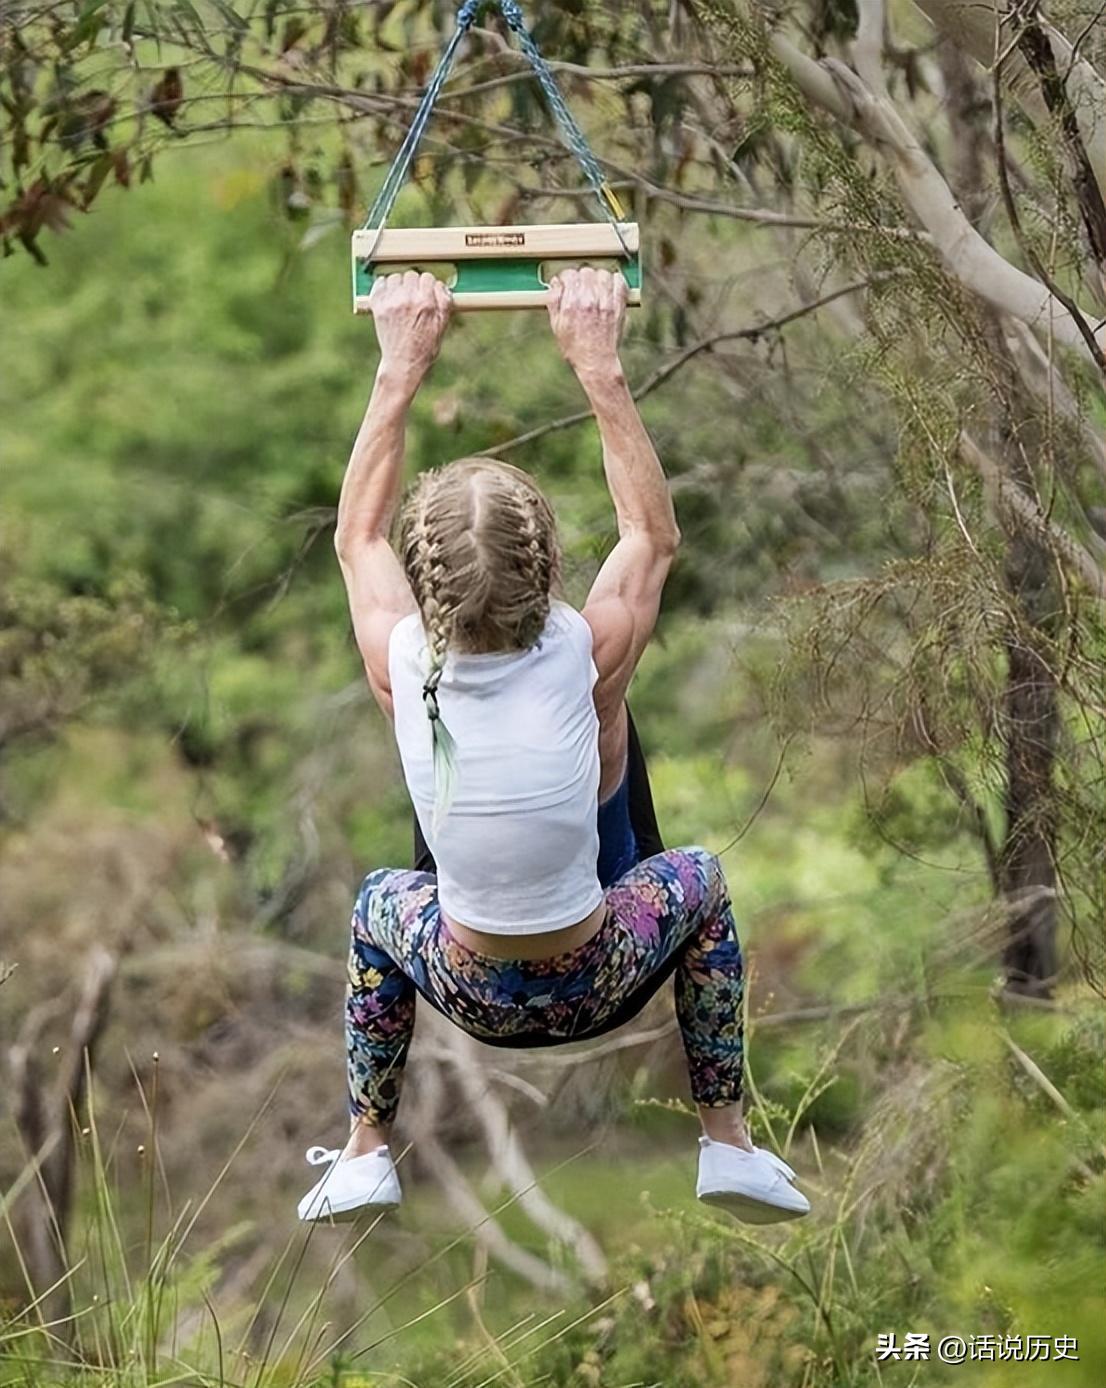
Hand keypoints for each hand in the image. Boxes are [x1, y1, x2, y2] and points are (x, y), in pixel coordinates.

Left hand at [369, 270, 451, 384]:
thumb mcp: (442, 325)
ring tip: (401, 298)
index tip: (426, 294)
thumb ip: (444, 302)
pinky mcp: (378, 306)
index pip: (427, 278)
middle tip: (414, 298)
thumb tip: (440, 285)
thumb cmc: (424, 347)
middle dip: (414, 285)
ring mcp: (391, 302)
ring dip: (399, 285)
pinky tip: (389, 296)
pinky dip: (384, 287)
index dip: (428, 286)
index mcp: (426, 303)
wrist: (403, 363)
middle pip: (411, 275)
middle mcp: (408, 299)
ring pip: (395, 277)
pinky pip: (379, 283)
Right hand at [547, 267, 626, 382]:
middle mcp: (588, 300)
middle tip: (583, 286)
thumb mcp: (556, 325)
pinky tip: (610, 287)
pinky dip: (615, 280)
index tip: (569, 283)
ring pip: (602, 274)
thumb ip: (554, 301)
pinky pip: (619, 281)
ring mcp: (605, 302)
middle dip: (583, 277)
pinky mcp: (618, 305)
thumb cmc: (575, 347)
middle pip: (586, 271)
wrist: (596, 362)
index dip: (568, 278)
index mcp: (570, 303)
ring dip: (599, 277)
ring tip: (597, 286)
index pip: (569, 275)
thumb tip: (555, 283)